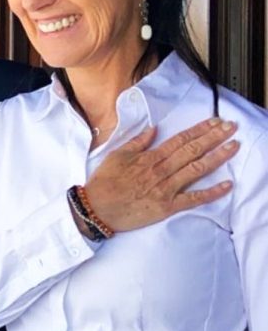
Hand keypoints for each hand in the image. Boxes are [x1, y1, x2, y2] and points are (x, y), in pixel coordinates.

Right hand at [84, 118, 238, 232]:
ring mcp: (166, 189)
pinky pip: (193, 199)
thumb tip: (153, 129)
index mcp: (149, 157)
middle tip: (231, 128)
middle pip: (193, 150)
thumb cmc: (104, 183)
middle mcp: (161, 171)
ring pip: (197, 170)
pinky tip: (226, 185)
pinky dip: (211, 192)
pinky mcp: (167, 206)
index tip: (215, 122)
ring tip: (233, 147)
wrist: (96, 209)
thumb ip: (137, 142)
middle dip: (214, 137)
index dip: (199, 129)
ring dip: (217, 157)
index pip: (180, 140)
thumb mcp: (116, 156)